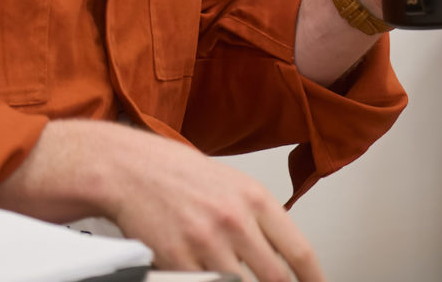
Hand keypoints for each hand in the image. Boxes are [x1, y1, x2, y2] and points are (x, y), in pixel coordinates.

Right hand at [0, 119, 323, 281]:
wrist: (130, 170)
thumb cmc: (180, 175)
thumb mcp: (233, 184)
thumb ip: (258, 217)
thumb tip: (281, 252)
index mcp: (256, 199)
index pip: (298, 251)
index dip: (312, 278)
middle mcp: (235, 221)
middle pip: (273, 277)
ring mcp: (206, 244)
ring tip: (234, 273)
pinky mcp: (177, 262)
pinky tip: (207, 274)